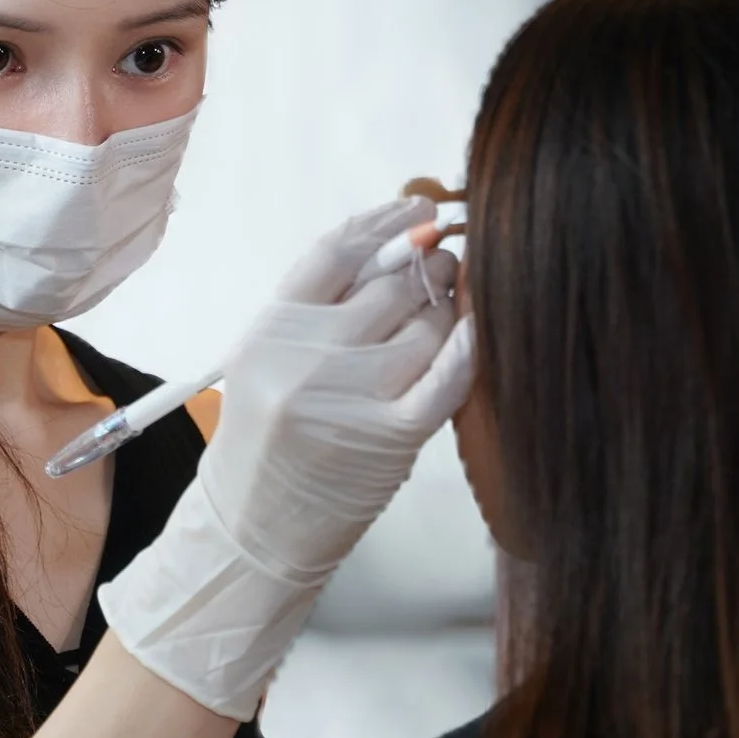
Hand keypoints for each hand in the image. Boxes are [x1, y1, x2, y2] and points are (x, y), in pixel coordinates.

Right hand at [97, 198, 472, 718]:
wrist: (253, 530)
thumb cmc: (264, 444)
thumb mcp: (268, 361)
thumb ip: (322, 308)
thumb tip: (400, 247)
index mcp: (270, 328)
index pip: (337, 250)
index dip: (383, 222)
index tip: (415, 207)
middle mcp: (306, 356)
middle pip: (390, 283)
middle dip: (426, 270)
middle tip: (443, 267)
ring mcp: (350, 396)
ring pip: (426, 326)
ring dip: (446, 315)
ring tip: (442, 323)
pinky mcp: (391, 437)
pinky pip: (448, 377)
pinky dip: (471, 348)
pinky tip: (485, 324)